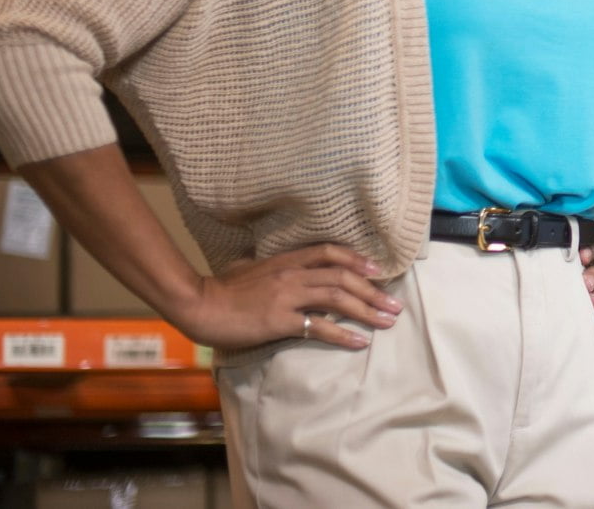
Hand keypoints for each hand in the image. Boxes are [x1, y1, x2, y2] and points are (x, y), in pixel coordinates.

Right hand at [174, 244, 401, 350]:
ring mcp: (288, 297)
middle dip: (373, 290)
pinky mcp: (281, 321)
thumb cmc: (220, 288)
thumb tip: (266, 262)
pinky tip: (361, 341)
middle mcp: (293, 274)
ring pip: (338, 298)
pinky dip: (344, 334)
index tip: (378, 270)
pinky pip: (320, 326)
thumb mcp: (247, 268)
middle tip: (394, 303)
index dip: (357, 259)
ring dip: (367, 310)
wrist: (199, 304)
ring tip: (388, 320)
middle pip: (343, 277)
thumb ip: (266, 265)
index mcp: (286, 260)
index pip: (330, 252)